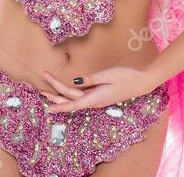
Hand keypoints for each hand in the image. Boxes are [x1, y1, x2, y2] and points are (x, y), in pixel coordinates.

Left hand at [39, 66, 158, 113]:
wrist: (142, 82)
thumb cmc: (126, 77)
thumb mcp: (108, 75)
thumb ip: (91, 78)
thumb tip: (75, 80)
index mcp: (96, 97)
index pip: (73, 104)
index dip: (60, 106)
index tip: (48, 108)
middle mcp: (95, 101)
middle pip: (71, 100)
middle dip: (55, 96)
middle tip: (41, 89)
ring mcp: (97, 100)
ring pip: (75, 99)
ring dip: (61, 95)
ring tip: (47, 90)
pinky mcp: (99, 96)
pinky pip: (82, 97)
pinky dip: (70, 95)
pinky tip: (65, 92)